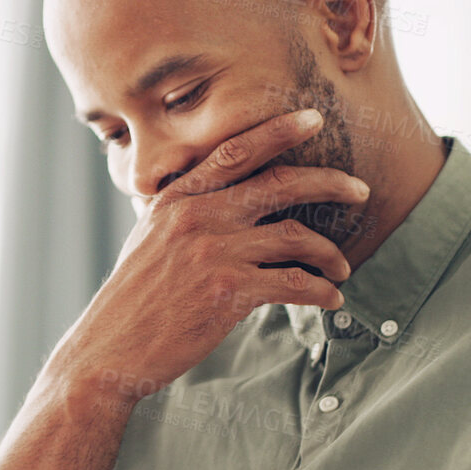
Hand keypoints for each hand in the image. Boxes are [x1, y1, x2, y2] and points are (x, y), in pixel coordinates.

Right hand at [45, 108, 368, 400]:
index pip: (234, 152)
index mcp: (176, 199)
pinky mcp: (229, 292)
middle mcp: (196, 217)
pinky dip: (321, 291)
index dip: (278, 132)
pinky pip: (294, 283)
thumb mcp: (148, 240)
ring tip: (341, 268)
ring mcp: (214, 253)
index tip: (313, 119)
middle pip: (280, 185)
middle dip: (330, 183)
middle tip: (360, 190)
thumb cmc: (131, 300)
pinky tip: (331, 299)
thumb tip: (220, 201)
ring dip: (329, 254)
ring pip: (295, 237)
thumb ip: (183, 214)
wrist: (109, 350)